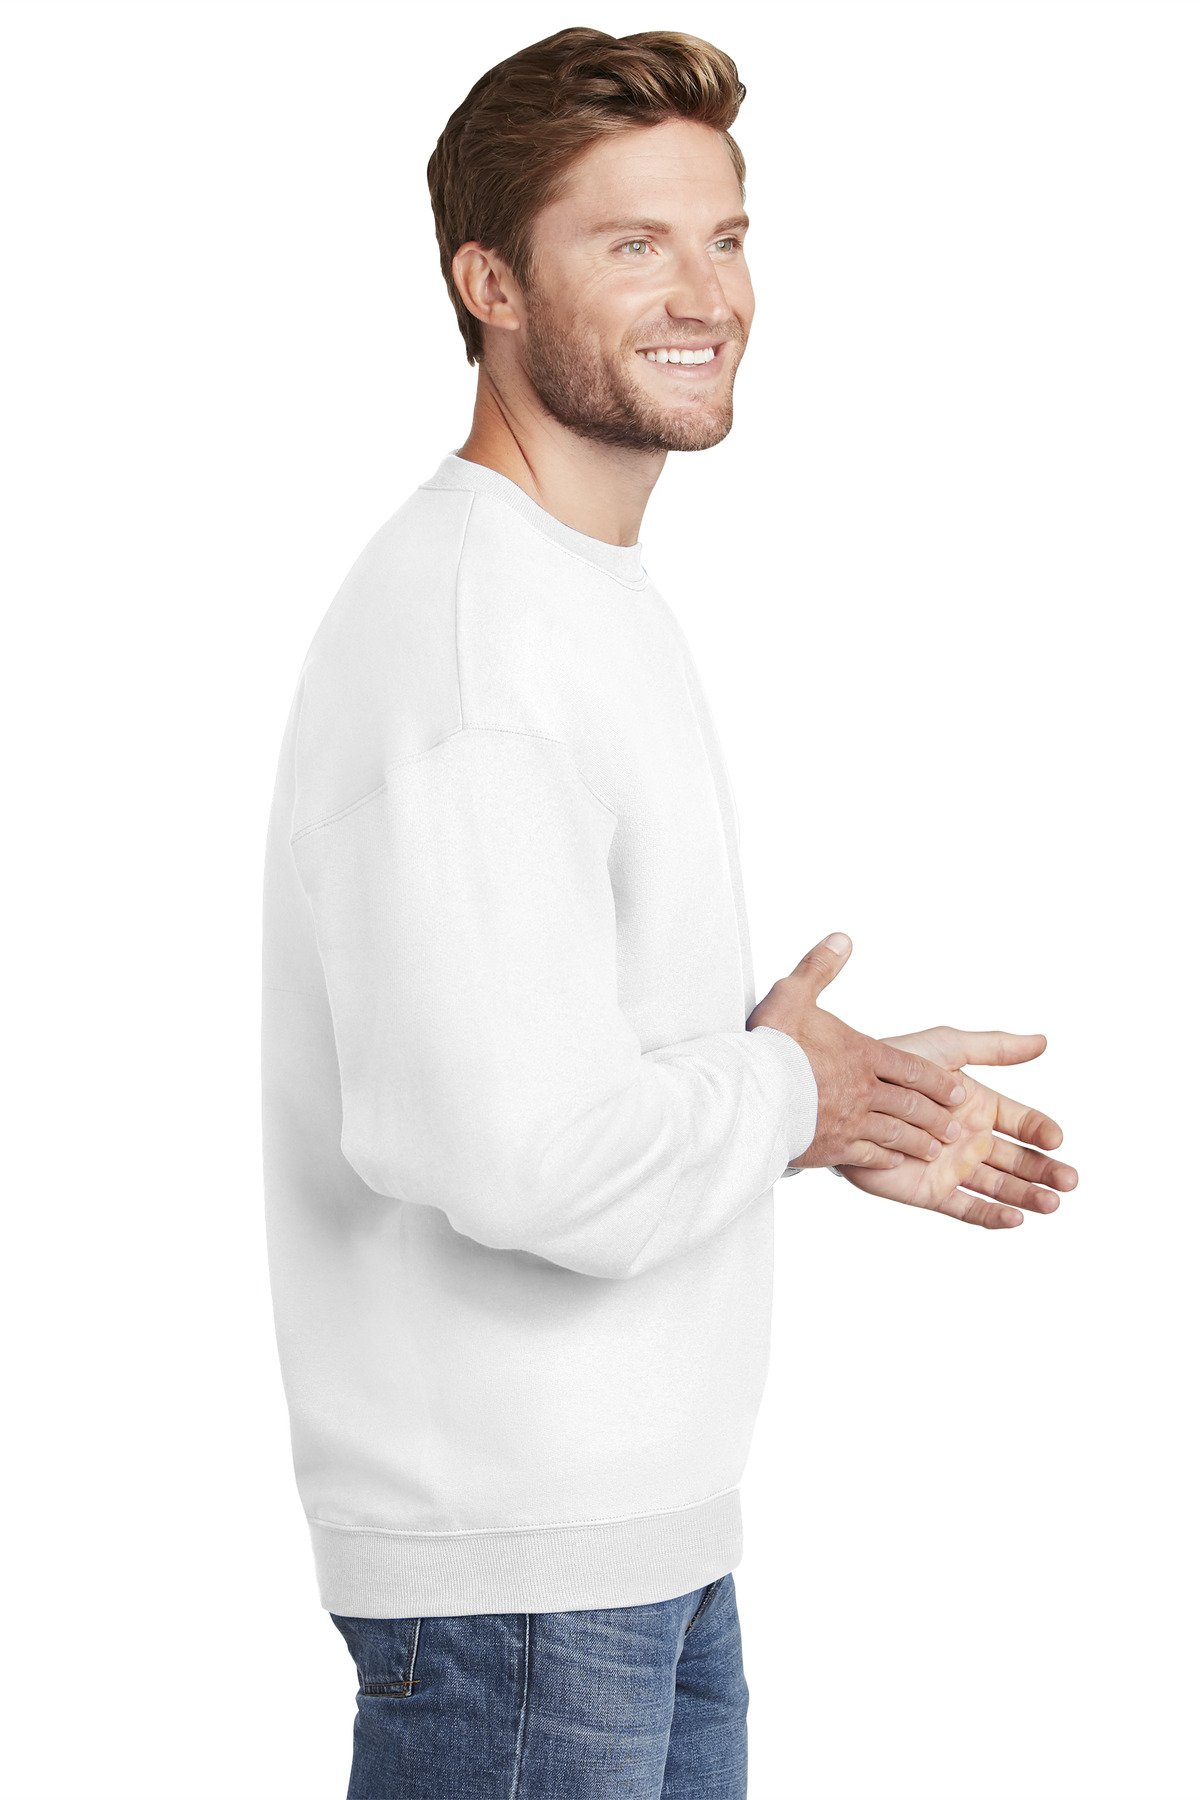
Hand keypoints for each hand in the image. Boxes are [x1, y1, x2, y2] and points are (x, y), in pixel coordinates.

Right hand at [747, 934, 966, 1169]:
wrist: (753, 1093)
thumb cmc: (773, 1046)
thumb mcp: (795, 994)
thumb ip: (820, 967)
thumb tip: (841, 940)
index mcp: (862, 1054)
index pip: (911, 1069)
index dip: (936, 1080)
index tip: (955, 1090)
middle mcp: (865, 1090)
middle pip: (912, 1105)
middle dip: (935, 1115)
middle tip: (955, 1126)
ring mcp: (852, 1121)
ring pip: (897, 1134)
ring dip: (918, 1140)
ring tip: (934, 1148)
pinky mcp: (835, 1146)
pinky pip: (870, 1156)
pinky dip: (886, 1159)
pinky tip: (894, 1162)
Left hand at [834, 1026, 1077, 1228]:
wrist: (848, 1096)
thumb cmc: (896, 1066)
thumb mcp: (949, 1049)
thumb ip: (995, 1048)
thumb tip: (1042, 1040)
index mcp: (981, 1108)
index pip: (1024, 1123)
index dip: (1042, 1131)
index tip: (1056, 1138)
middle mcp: (972, 1141)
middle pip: (1020, 1161)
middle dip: (1046, 1171)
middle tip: (1070, 1181)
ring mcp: (953, 1168)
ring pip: (1001, 1188)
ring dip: (1028, 1196)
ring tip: (1052, 1203)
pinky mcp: (932, 1193)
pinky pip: (968, 1209)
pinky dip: (993, 1216)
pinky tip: (1016, 1218)